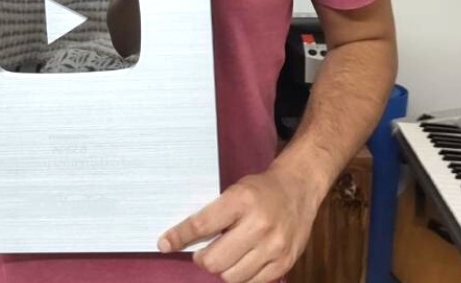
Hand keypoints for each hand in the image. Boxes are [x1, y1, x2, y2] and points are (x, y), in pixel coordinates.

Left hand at [157, 167, 319, 282]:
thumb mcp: (235, 190)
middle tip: (202, 252)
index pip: (202, 225)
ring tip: (225, 255)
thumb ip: (215, 214)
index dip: (180, 236)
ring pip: (231, 277)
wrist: (298, 189)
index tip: (164, 243)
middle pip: (215, 259)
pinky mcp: (285, 263)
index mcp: (242, 200)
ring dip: (222, 269)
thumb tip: (186, 239)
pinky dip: (241, 276)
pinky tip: (242, 261)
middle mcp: (259, 225)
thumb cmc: (260, 189)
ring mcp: (274, 247)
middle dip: (202, 258)